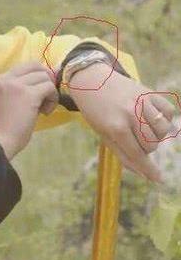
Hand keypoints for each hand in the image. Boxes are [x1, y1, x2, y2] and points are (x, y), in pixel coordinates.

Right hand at [0, 61, 58, 159]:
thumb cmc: (1, 127)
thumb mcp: (4, 101)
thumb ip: (18, 88)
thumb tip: (42, 79)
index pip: (23, 67)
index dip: (36, 76)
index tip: (39, 91)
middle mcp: (5, 78)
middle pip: (35, 66)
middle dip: (44, 79)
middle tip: (45, 96)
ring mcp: (16, 85)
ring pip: (44, 77)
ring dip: (49, 92)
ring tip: (43, 109)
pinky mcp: (29, 94)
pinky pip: (49, 88)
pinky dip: (52, 99)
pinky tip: (45, 112)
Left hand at [68, 63, 177, 181]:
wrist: (91, 80)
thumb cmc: (95, 110)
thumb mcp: (102, 133)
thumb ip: (123, 154)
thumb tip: (144, 174)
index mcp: (115, 127)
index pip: (138, 154)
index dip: (148, 169)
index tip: (158, 179)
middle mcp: (130, 114)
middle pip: (152, 145)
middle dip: (145, 148)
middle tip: (133, 138)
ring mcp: (142, 101)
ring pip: (164, 130)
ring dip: (156, 135)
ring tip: (142, 128)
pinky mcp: (149, 91)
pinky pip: (169, 112)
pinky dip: (164, 118)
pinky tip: (151, 117)